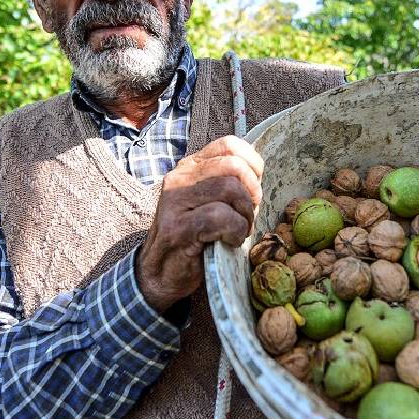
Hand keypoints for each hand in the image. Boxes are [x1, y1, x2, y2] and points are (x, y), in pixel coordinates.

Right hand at [137, 136, 264, 312]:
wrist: (161, 273)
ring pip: (229, 188)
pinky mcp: (178, 227)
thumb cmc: (194, 238)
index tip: (254, 189)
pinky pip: (221, 217)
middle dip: (251, 192)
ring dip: (245, 214)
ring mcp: (175, 201)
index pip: (229, 145)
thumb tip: (257, 174)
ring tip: (238, 230)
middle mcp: (179, 178)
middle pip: (233, 165)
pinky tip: (230, 241)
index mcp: (190, 168)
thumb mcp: (209, 202)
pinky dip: (235, 231)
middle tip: (247, 215)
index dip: (252, 164)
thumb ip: (227, 184)